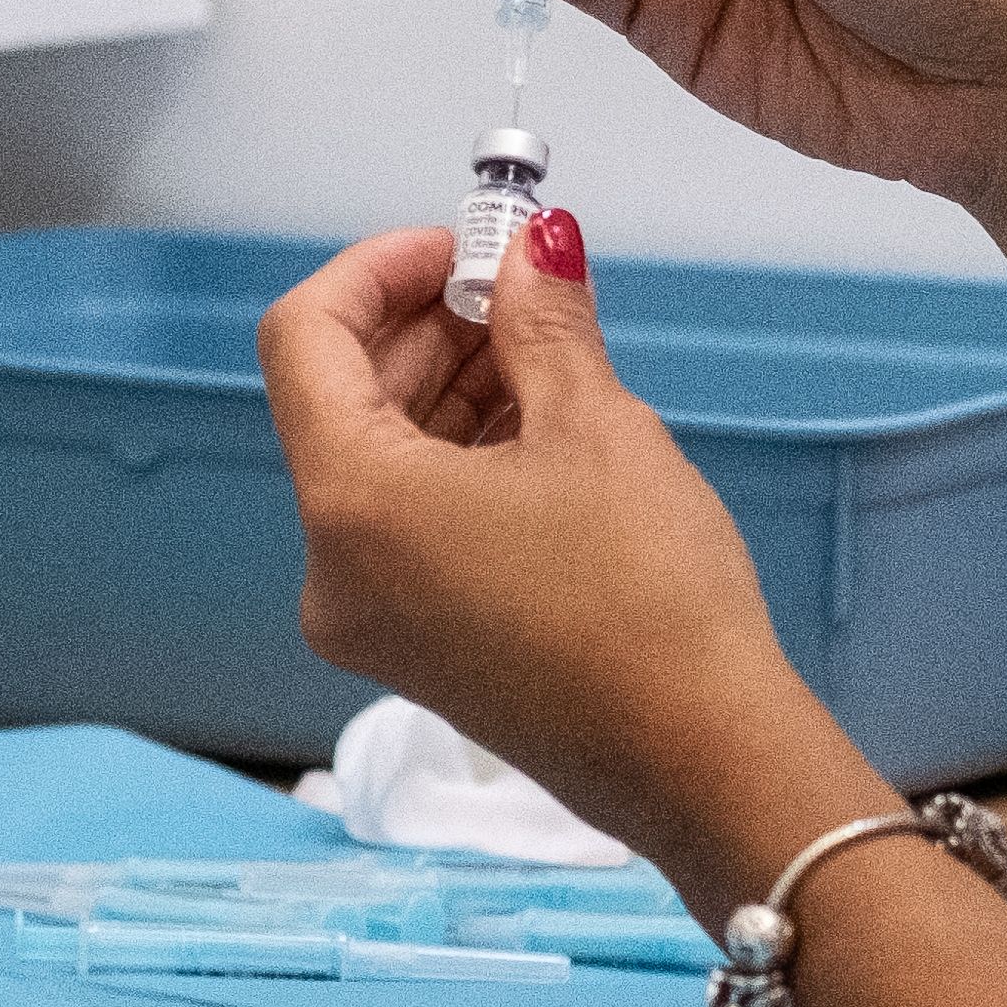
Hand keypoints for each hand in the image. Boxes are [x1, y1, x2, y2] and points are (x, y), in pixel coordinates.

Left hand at [257, 214, 880, 883]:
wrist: (701, 759)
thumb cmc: (647, 607)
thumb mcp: (595, 426)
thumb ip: (543, 321)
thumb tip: (534, 250)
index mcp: (350, 503)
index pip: (304, 337)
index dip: (378, 269)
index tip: (459, 246)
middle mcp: (334, 569)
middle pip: (341, 398)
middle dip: (427, 326)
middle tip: (520, 283)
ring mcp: (372, 618)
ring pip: (380, 460)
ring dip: (450, 388)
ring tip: (548, 350)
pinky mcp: (419, 647)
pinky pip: (411, 522)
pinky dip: (460, 459)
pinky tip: (543, 426)